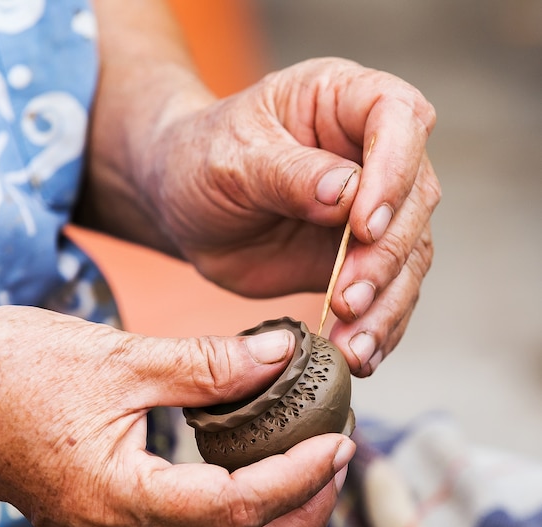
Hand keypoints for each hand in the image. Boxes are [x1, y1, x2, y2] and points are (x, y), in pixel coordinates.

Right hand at [0, 306, 354, 526]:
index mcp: (117, 496)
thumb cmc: (15, 366)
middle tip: (336, 463)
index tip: (339, 440)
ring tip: (307, 469)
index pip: (234, 507)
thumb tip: (279, 355)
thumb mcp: (121, 357)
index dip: (297, 476)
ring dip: (269, 522)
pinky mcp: (102, 515)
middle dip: (297, 518)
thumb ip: (207, 363)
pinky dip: (230, 512)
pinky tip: (249, 466)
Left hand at [140, 58, 440, 375]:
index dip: (393, 173)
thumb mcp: (230, 158)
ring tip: (354, 348)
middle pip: (414, 199)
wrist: (183, 204)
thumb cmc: (199, 161)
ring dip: (387, 306)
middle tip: (348, 301)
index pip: (398, 119)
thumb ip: (287, 174)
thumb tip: (347, 195)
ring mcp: (368, 209)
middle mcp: (369, 153)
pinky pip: (384, 293)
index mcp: (341, 100)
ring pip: (407, 257)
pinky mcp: (356, 259)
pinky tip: (361, 354)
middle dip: (385, 257)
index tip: (362, 226)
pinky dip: (377, 327)